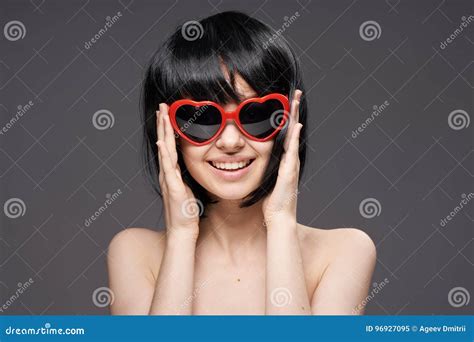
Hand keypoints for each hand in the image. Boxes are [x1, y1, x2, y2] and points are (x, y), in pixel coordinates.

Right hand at [156, 103, 199, 238]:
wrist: (182, 231)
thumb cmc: (186, 213)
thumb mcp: (187, 190)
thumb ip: (186, 178)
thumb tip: (192, 168)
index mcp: (172, 173)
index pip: (169, 146)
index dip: (168, 129)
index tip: (168, 114)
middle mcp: (167, 174)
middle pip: (164, 144)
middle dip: (164, 124)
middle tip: (163, 105)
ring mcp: (168, 180)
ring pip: (165, 151)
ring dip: (163, 132)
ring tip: (161, 115)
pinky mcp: (173, 188)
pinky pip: (168, 168)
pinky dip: (165, 154)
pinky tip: (163, 141)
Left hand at [262, 90, 302, 227]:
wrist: (279, 218)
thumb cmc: (272, 203)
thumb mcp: (266, 181)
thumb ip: (263, 170)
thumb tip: (251, 163)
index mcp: (284, 160)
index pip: (285, 134)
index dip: (287, 119)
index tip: (286, 103)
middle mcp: (290, 159)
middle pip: (293, 129)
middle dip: (295, 111)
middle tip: (297, 93)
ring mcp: (291, 164)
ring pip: (294, 135)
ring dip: (296, 117)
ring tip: (297, 100)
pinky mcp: (289, 171)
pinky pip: (292, 150)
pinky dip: (294, 138)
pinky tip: (296, 125)